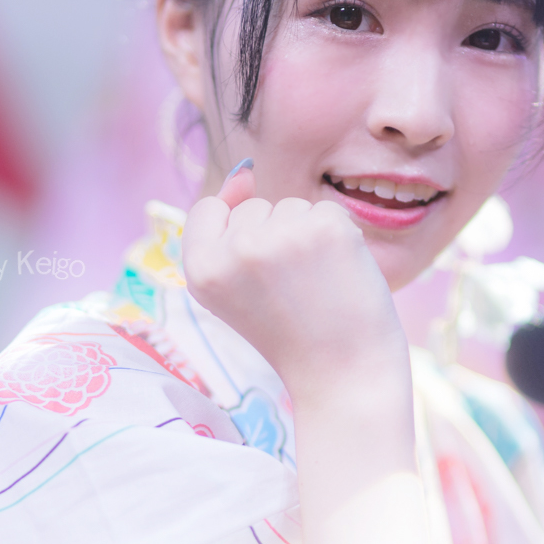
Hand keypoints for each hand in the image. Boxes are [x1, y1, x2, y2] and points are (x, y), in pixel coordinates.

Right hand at [182, 164, 410, 404]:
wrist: (343, 373)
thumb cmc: (290, 333)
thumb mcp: (234, 289)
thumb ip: (225, 232)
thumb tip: (244, 170)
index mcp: (200, 270)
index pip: (207, 210)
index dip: (235, 235)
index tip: (259, 275)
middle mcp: (235, 251)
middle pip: (252, 207)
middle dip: (274, 239)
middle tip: (290, 294)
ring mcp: (281, 236)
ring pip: (291, 206)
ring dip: (307, 237)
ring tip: (315, 286)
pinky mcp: (325, 228)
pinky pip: (327, 210)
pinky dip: (338, 238)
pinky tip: (338, 276)